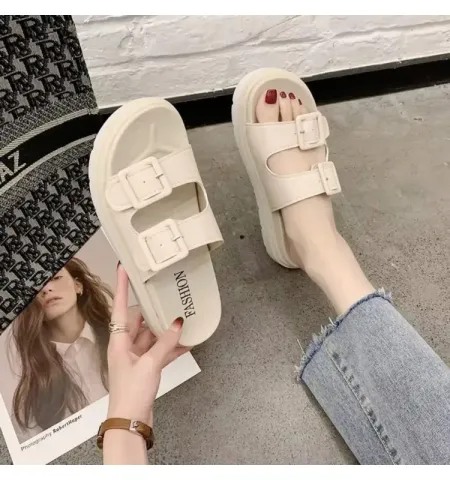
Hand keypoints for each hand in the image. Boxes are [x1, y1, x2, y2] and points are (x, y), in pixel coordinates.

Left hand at [107, 264, 189, 425]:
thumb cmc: (131, 392)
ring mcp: (135, 358)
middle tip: (165, 297)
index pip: (120, 306)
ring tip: (181, 320)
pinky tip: (186, 344)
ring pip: (151, 337)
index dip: (122, 287)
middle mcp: (125, 346)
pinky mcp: (145, 369)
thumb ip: (165, 342)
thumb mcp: (150, 363)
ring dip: (165, 332)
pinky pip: (159, 352)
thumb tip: (177, 323)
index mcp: (119, 340)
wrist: (130, 421)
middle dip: (152, 311)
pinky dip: (170, 348)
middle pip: (138, 321)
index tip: (124, 268)